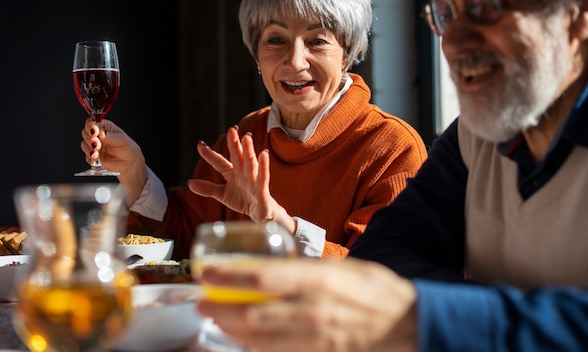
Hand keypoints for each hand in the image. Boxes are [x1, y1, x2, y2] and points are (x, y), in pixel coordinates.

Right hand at [80, 118, 146, 205]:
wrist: (130, 163)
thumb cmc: (128, 148)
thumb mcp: (122, 139)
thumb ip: (111, 136)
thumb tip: (101, 134)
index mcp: (105, 127)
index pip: (92, 122)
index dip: (90, 126)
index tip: (94, 132)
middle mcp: (98, 135)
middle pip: (85, 133)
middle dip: (89, 139)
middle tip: (97, 145)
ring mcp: (95, 146)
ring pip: (84, 144)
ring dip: (88, 149)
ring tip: (96, 154)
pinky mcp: (94, 156)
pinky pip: (86, 156)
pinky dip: (89, 158)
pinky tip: (95, 160)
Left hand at [187, 126, 295, 233]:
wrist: (260, 213)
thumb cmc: (243, 200)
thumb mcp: (223, 194)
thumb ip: (208, 188)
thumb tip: (190, 183)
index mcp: (232, 173)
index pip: (219, 163)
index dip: (210, 154)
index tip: (199, 144)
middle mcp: (242, 173)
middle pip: (237, 157)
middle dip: (234, 144)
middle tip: (231, 129)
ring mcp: (253, 180)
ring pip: (250, 163)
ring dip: (248, 151)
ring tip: (246, 137)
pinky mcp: (262, 190)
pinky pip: (263, 177)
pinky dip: (263, 166)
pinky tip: (263, 154)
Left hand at [197, 257, 417, 351]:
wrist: (407, 323)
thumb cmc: (375, 289)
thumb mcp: (341, 267)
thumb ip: (307, 269)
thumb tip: (275, 266)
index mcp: (318, 280)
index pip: (262, 278)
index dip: (229, 277)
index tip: (207, 274)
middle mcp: (312, 309)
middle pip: (253, 312)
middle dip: (221, 308)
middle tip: (201, 301)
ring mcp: (314, 336)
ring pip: (260, 336)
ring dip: (231, 328)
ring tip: (214, 318)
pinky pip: (277, 351)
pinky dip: (254, 345)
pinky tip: (242, 338)